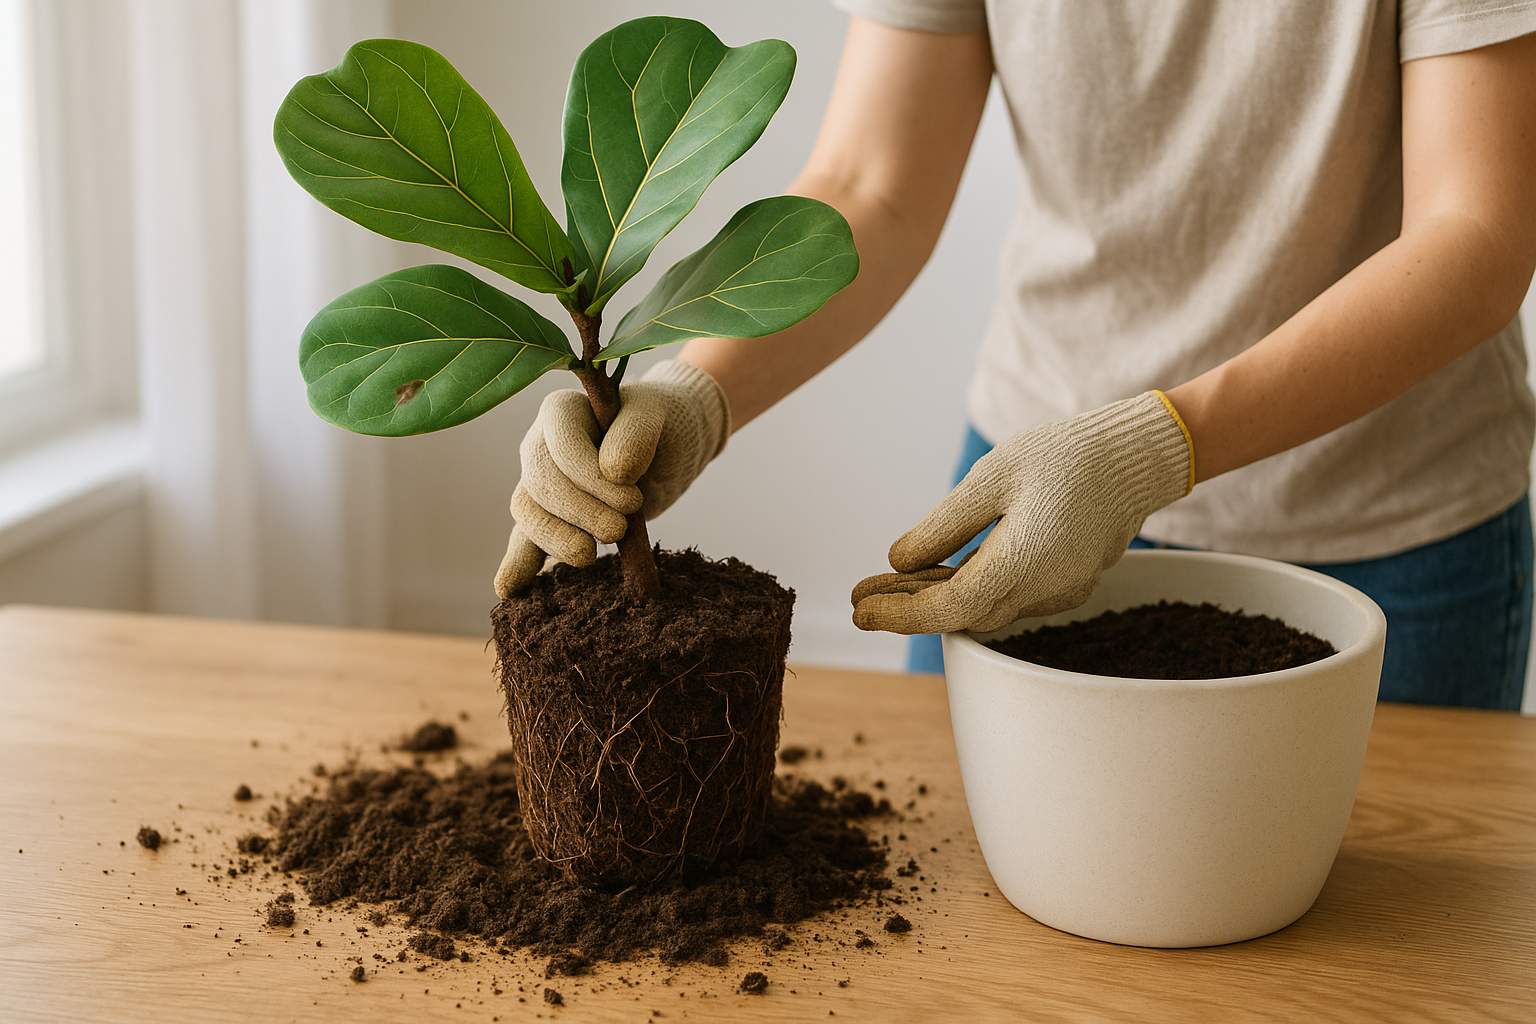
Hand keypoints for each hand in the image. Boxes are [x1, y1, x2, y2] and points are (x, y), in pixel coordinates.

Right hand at [494, 360, 729, 597]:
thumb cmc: (662, 423)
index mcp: (561, 412)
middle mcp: (540, 445)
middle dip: (578, 511)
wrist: (670, 444)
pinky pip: (525, 541)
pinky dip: (518, 565)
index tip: (632, 498)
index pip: (558, 445)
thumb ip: (636, 434)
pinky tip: (509, 590)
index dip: (589, 476)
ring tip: (589, 557)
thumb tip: (614, 471)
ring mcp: (541, 484)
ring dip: (555, 539)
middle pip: (540, 483)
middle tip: (618, 530)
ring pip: (529, 513)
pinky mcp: (553, 519)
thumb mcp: (656, 416)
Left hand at [851, 391, 1192, 633]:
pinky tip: (939, 571)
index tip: (858, 610)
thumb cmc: (1064, 456)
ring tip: (888, 582)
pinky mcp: (1066, 582)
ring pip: (983, 609)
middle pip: (960, 615)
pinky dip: (969, 589)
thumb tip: (899, 562)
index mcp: (1023, 562)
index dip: (899, 614)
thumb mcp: (992, 478)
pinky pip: (1007, 596)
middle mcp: (1043, 589)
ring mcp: (1059, 590)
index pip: (947, 609)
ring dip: (936, 599)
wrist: (1136, 456)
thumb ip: (944, 526)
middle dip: (907, 608)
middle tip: (861, 595)